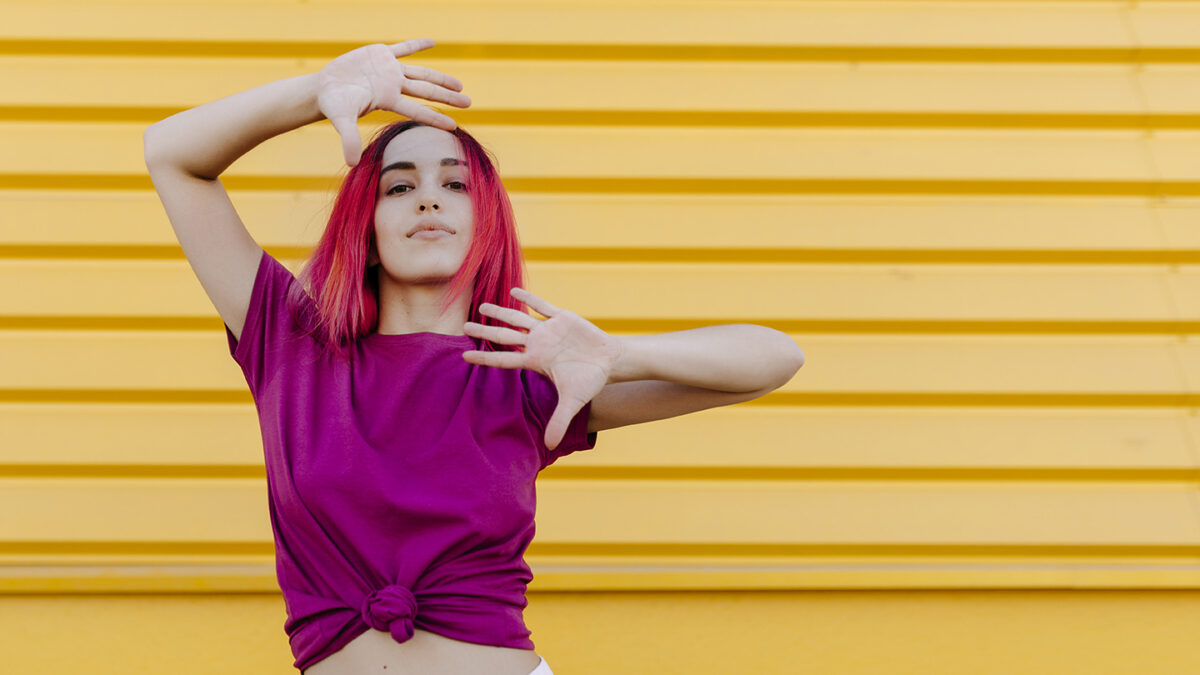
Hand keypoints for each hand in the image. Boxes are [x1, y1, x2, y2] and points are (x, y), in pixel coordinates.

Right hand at [316, 40, 471, 165]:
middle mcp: (394, 86)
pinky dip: (416, 45)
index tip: (454, 125)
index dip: (436, 117)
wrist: (323, 89)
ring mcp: (389, 70)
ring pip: (420, 73)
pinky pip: (403, 48)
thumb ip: (348, 139)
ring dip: (440, 78)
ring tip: (460, 85)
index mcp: (388, 100)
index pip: (417, 111)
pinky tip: (431, 42)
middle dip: (447, 97)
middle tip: (468, 102)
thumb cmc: (333, 106)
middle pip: (426, 92)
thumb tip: (351, 163)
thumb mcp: (342, 121)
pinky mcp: (380, 55)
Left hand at [462, 288, 621, 449]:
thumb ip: (559, 421)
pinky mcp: (562, 317)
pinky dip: (528, 298)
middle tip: (464, 326)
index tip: (465, 355)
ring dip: (501, 312)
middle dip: (485, 330)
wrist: (609, 361)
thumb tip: (550, 447)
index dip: (485, 357)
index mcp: (536, 361)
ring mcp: (548, 330)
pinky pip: (542, 306)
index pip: (505, 359)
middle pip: (505, 336)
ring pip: (519, 318)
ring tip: (482, 305)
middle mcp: (538, 344)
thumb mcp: (573, 402)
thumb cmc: (590, 380)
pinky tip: (514, 291)